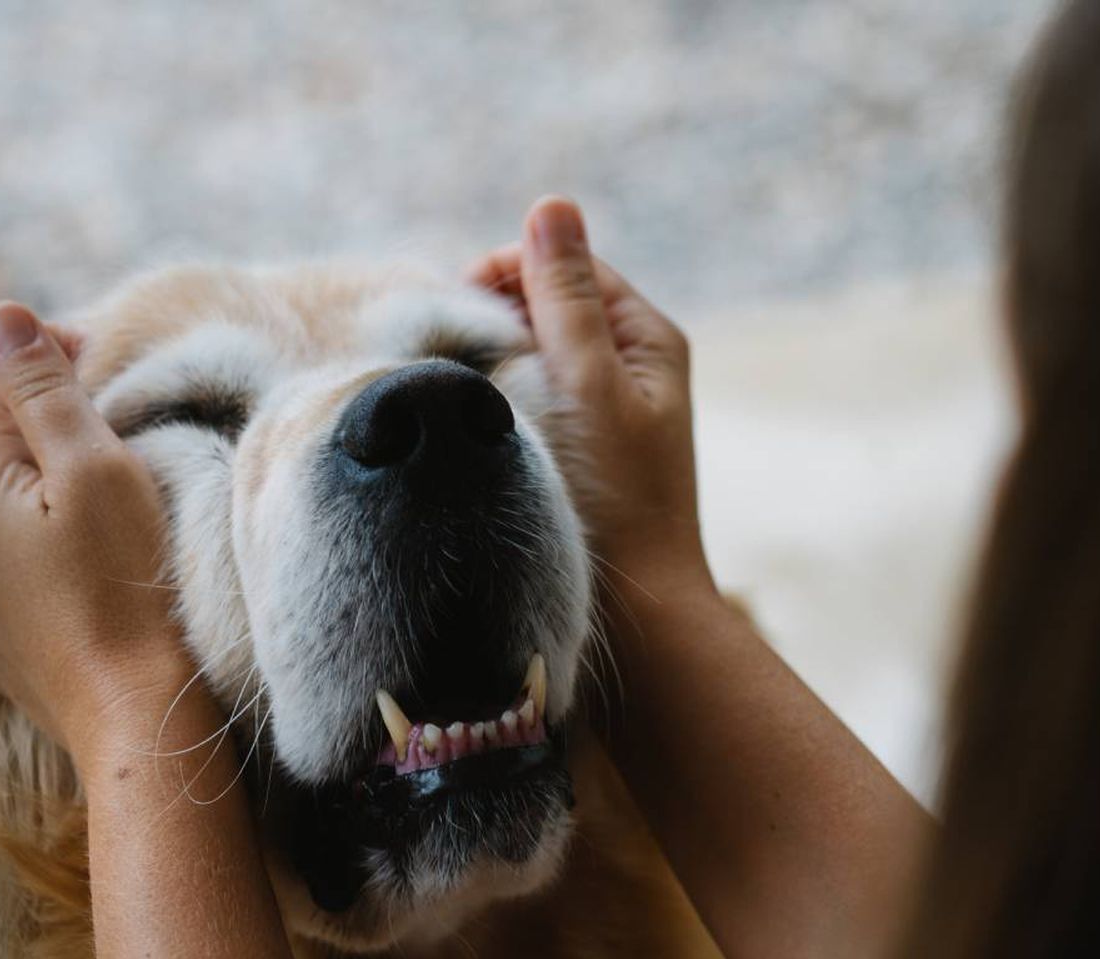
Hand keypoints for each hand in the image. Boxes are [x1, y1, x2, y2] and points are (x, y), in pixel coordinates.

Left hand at [0, 301, 192, 769]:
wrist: (130, 707)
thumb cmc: (125, 584)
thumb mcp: (97, 470)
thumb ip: (44, 392)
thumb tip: (1, 320)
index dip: (40, 346)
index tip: (99, 358)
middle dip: (8, 396)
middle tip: (83, 406)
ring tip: (42, 472)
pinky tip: (8, 550)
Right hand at [468, 196, 713, 597]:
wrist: (638, 613)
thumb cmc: (617, 500)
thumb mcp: (589, 385)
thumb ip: (566, 298)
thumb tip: (550, 204)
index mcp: (648, 339)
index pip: (566, 265)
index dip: (509, 273)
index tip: (457, 311)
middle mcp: (630, 367)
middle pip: (546, 307)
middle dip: (495, 319)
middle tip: (452, 361)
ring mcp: (604, 411)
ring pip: (532, 356)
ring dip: (492, 363)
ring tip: (462, 397)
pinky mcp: (579, 452)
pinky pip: (530, 402)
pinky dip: (499, 402)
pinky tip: (476, 430)